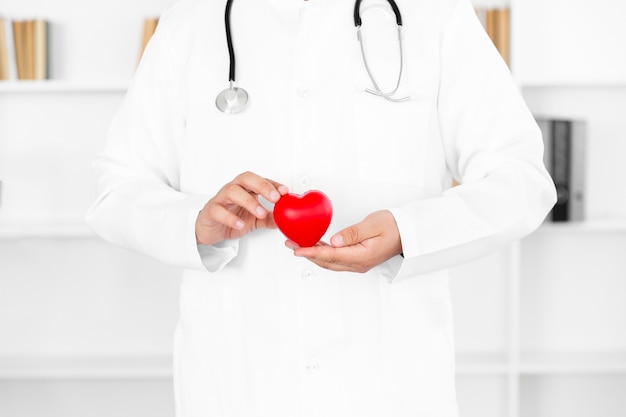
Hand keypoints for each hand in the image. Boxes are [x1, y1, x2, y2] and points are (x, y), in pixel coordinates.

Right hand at [195, 171, 288, 245]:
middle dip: (263, 186)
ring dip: (249, 202)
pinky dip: (230, 217)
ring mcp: (221, 199)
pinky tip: (240, 224)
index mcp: (245, 189)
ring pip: (233, 191)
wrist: (209, 229)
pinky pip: (218, 210)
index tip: (285, 192)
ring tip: (261, 213)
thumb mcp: (254, 220)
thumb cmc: (230, 217)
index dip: (273, 184)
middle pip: (247, 179)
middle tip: (275, 198)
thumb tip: (285, 219)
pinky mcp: (210, 211)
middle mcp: (233, 189)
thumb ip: (269, 218)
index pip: (261, 180)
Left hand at [286, 210, 402, 272]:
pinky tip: (315, 245)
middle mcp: (359, 264)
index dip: (312, 252)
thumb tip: (334, 241)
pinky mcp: (358, 259)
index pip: (331, 255)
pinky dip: (323, 253)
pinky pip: (336, 259)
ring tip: (298, 245)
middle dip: (307, 254)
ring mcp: (358, 263)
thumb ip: (353, 233)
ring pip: (330, 262)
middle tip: (291, 244)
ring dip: (313, 254)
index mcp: (362, 256)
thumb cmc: (395, 226)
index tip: (298, 249)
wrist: (408, 232)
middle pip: (327, 261)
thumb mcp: (373, 224)